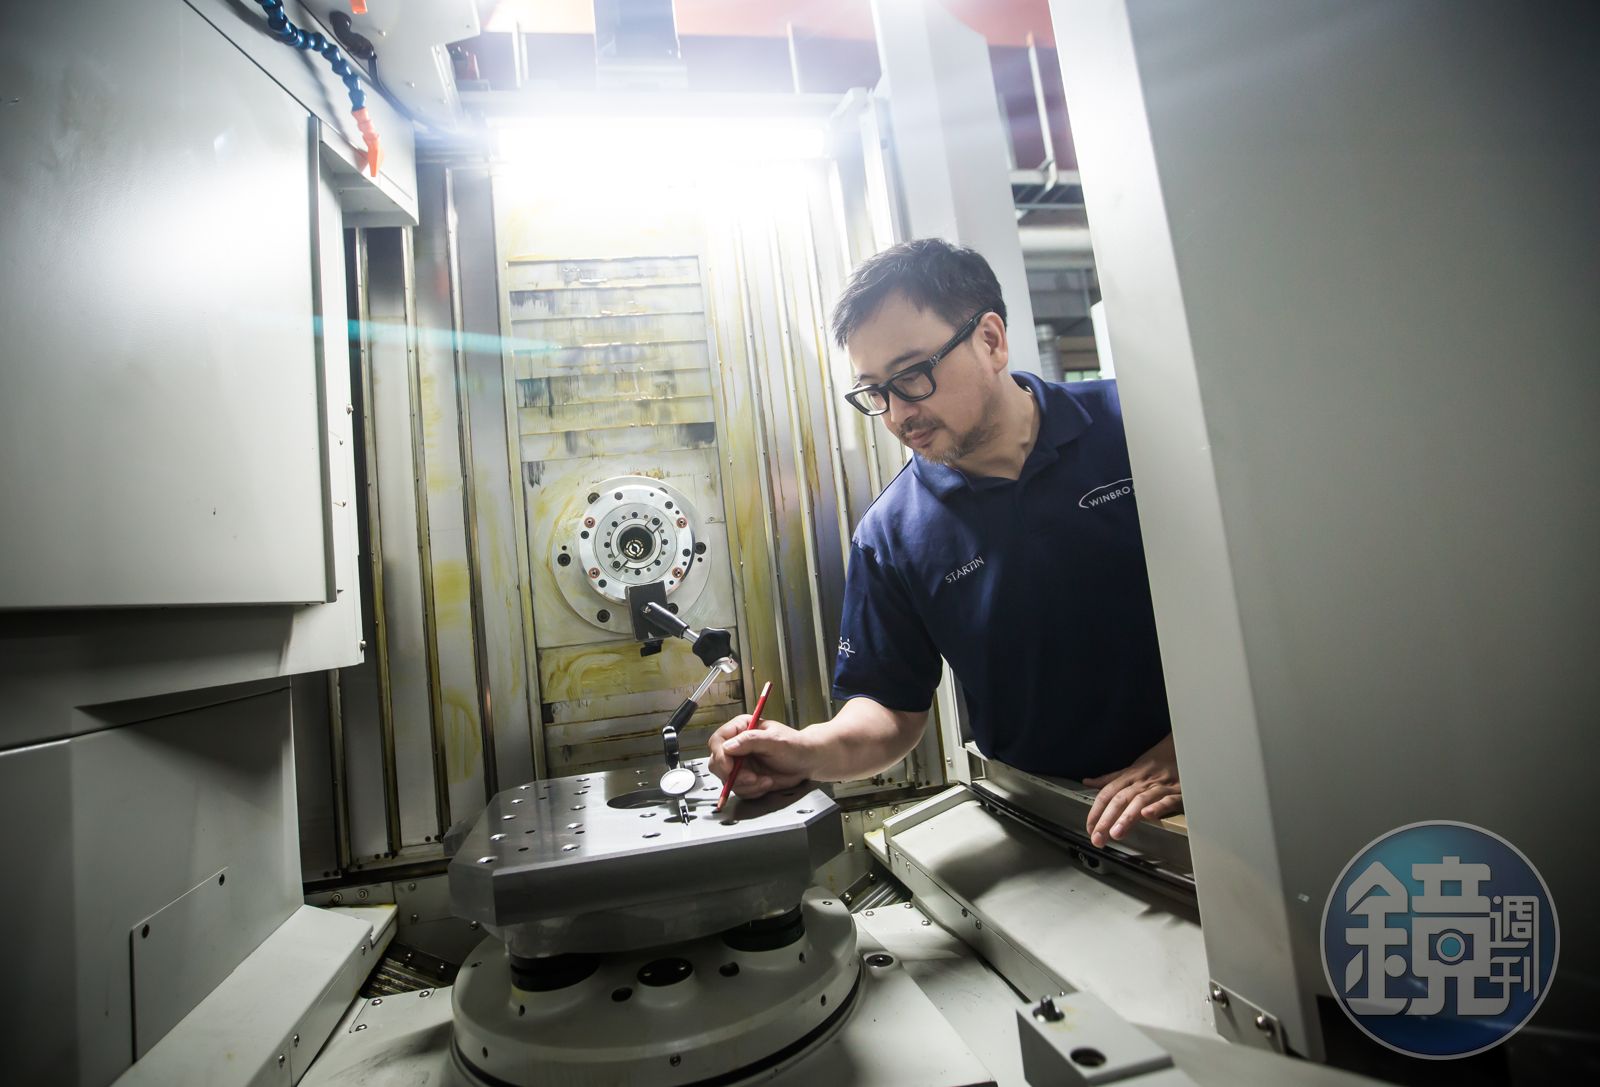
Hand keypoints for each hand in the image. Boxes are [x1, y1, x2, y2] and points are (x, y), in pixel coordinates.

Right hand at [707, 714, 814, 798]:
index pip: (718, 741)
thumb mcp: (774, 740)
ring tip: (765, 780)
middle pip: (717, 763)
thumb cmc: (795, 746)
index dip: (720, 756)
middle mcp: (738, 746)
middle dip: (733, 775)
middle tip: (751, 777)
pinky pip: (739, 789)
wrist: (807, 762)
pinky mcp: (746, 778)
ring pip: (727, 780)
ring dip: (747, 784)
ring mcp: (741, 764)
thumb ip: (750, 740)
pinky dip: (752, 790)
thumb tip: (728, 746)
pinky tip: (766, 783)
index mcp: (742, 729)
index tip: (729, 767)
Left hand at [1083, 733, 1181, 847]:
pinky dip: (1157, 806)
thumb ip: (1110, 779)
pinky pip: (1167, 799)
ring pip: (1140, 800)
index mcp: (1129, 776)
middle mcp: (1141, 781)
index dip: (1096, 811)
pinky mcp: (1177, 792)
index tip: (1089, 827)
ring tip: (1116, 833)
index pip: (1107, 793)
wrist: (1182, 749)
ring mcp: (1159, 786)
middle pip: (1120, 799)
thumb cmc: (1155, 762)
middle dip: (1107, 819)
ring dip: (1127, 817)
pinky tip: (1147, 815)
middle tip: (1098, 837)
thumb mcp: (1131, 768)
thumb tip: (1088, 782)